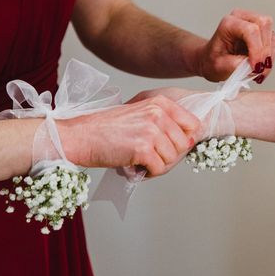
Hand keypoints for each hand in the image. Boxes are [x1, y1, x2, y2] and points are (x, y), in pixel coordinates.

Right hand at [57, 95, 199, 176]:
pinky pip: (159, 168)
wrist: (81, 136)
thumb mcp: (141, 113)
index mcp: (160, 103)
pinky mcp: (143, 149)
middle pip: (184, 145)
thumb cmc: (108, 129)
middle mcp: (158, 114)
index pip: (193, 124)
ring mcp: (151, 131)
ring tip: (142, 161)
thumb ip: (165, 121)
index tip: (170, 145)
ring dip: (159, 165)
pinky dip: (149, 173)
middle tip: (151, 157)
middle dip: (170, 156)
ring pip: (173, 159)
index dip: (184, 139)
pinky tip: (137, 167)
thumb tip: (191, 139)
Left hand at [195, 9, 274, 82]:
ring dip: (268, 56)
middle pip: (264, 26)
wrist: (212, 60)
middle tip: (259, 70)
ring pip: (271, 35)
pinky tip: (260, 67)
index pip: (250, 30)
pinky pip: (272, 43)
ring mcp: (254, 24)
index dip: (257, 49)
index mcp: (229, 23)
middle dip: (265, 51)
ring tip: (258, 71)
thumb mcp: (220, 66)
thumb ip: (237, 65)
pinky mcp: (262, 33)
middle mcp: (242, 18)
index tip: (255, 67)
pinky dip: (269, 58)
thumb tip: (255, 66)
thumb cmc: (212, 60)